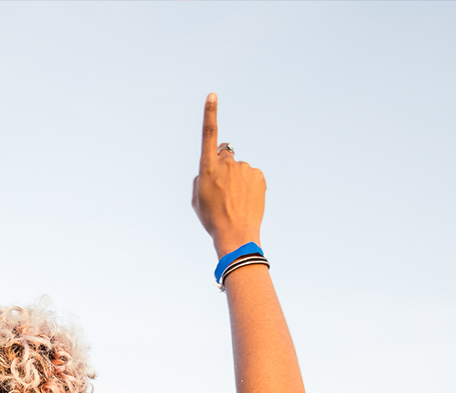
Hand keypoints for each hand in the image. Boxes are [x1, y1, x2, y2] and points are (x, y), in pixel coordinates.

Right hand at [191, 93, 266, 256]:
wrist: (236, 234)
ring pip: (238, 168)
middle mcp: (227, 163)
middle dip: (224, 166)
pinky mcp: (259, 175)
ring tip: (234, 201)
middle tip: (223, 190)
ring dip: (236, 179)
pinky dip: (248, 185)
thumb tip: (212, 168)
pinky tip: (245, 201)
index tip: (213, 95)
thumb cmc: (212, 218)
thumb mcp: (197, 197)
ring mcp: (245, 168)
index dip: (210, 114)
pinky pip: (251, 176)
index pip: (209, 134)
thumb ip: (202, 177)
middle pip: (225, 155)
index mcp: (208, 168)